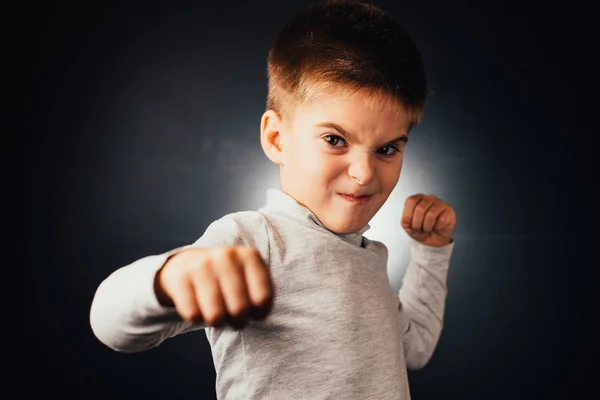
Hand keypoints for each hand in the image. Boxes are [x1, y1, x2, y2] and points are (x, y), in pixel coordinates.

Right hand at [155, 246, 273, 329]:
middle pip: (239, 309)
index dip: (259, 314)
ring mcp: (202, 265)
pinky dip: (197, 319)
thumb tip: (258, 315)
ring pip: (215, 315)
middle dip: (238, 321)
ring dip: (218, 322)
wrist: (188, 264)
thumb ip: (262, 296)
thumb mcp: (249, 279)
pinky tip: (199, 308)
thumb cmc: (227, 279)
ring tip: (217, 314)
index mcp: (249, 256)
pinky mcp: (180, 277)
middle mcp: (226, 256)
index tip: (253, 312)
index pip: (263, 299)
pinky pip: (193, 315)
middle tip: (234, 318)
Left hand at [401, 193, 455, 246]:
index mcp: (418, 199)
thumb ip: (407, 226)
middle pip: (420, 209)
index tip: (407, 225)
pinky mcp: (449, 211)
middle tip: (418, 230)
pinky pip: (441, 220)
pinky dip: (437, 228)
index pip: (411, 201)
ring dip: (427, 227)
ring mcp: (440, 203)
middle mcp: (429, 198)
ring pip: (430, 215)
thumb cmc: (423, 230)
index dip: (408, 215)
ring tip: (427, 229)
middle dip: (417, 224)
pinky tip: (437, 227)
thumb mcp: (411, 229)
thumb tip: (407, 225)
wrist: (436, 239)